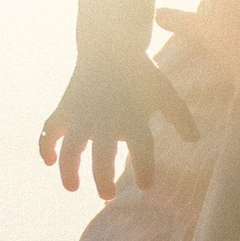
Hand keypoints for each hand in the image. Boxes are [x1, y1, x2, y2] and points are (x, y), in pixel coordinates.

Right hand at [39, 47, 197, 200]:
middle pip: (102, 158)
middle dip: (103, 180)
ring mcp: (82, 115)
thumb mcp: (164, 92)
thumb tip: (194, 139)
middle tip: (107, 196)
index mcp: (133, 117)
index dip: (144, 169)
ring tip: (73, 188)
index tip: (145, 185)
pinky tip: (49, 161)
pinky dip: (45, 146)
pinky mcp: (65, 109)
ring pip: (71, 150)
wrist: (109, 44)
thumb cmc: (140, 73)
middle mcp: (106, 120)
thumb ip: (180, 116)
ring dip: (69, 171)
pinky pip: (49, 131)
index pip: (141, 150)